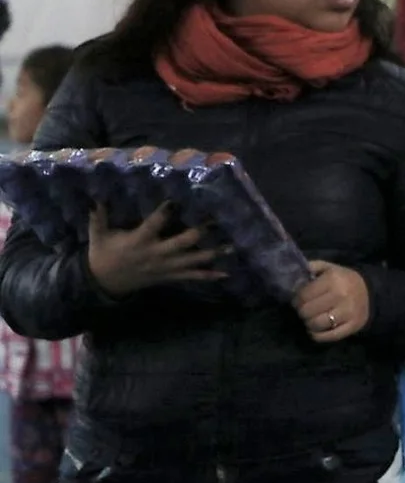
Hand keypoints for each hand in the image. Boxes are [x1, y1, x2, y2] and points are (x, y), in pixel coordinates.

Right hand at [87, 203, 227, 295]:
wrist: (103, 283)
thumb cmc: (103, 254)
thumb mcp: (98, 236)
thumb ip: (98, 217)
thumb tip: (95, 198)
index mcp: (138, 241)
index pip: (153, 224)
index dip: (165, 213)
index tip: (177, 200)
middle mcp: (155, 254)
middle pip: (181, 243)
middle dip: (199, 232)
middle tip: (217, 221)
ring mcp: (165, 267)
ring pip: (191, 261)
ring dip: (212, 254)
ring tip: (232, 246)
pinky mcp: (169, 276)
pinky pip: (191, 277)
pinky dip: (208, 276)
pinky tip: (226, 274)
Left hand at [295, 261, 370, 342]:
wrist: (370, 292)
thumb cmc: (343, 280)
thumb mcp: (329, 268)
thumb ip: (311, 268)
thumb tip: (292, 276)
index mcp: (333, 279)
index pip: (304, 295)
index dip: (296, 299)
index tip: (297, 300)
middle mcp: (341, 295)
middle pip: (307, 311)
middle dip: (301, 312)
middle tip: (304, 310)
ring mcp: (348, 313)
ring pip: (316, 325)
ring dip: (308, 323)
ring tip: (310, 319)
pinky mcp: (352, 326)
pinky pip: (327, 337)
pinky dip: (317, 335)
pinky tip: (316, 329)